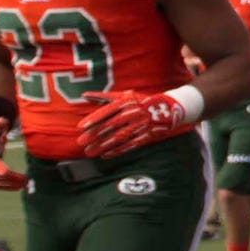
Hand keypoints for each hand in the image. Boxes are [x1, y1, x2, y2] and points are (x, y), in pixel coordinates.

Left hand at [76, 89, 196, 156]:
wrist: (168, 109)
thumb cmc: (141, 101)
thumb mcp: (124, 96)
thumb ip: (104, 96)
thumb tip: (84, 95)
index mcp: (126, 102)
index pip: (107, 111)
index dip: (93, 119)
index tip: (80, 127)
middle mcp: (132, 114)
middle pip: (110, 126)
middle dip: (94, 135)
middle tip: (80, 142)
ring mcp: (140, 126)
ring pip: (118, 138)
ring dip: (102, 146)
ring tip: (89, 152)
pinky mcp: (146, 137)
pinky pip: (129, 145)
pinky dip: (116, 151)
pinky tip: (104, 155)